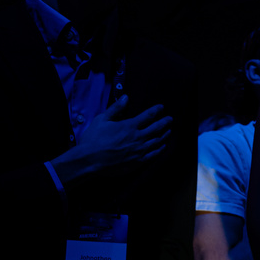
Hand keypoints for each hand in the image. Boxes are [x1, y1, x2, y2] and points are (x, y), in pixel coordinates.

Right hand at [51, 95, 171, 183]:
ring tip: (169, 130)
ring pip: (157, 141)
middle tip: (170, 119)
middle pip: (156, 128)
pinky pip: (153, 154)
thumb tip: (126, 97)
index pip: (148, 115)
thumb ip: (116, 108)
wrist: (89, 161)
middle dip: (165, 122)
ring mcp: (139, 150)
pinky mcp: (138, 162)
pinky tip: (163, 146)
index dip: (156, 110)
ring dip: (164, 134)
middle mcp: (137, 138)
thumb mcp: (102, 119)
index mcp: (129, 126)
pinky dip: (160, 149)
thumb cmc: (93, 139)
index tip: (162, 107)